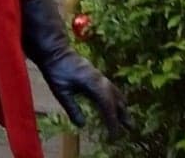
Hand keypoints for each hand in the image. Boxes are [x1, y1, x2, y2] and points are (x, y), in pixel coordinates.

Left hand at [20, 0, 130, 139]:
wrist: (55, 50)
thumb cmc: (56, 70)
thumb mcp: (61, 91)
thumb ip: (72, 108)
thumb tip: (82, 125)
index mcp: (93, 83)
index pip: (107, 105)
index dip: (112, 121)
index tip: (114, 135)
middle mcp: (99, 79)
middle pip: (115, 99)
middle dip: (122, 114)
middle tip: (129, 128)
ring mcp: (98, 75)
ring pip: (114, 92)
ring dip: (121, 105)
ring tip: (126, 118)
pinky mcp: (95, 74)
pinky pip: (110, 87)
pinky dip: (115, 97)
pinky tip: (115, 102)